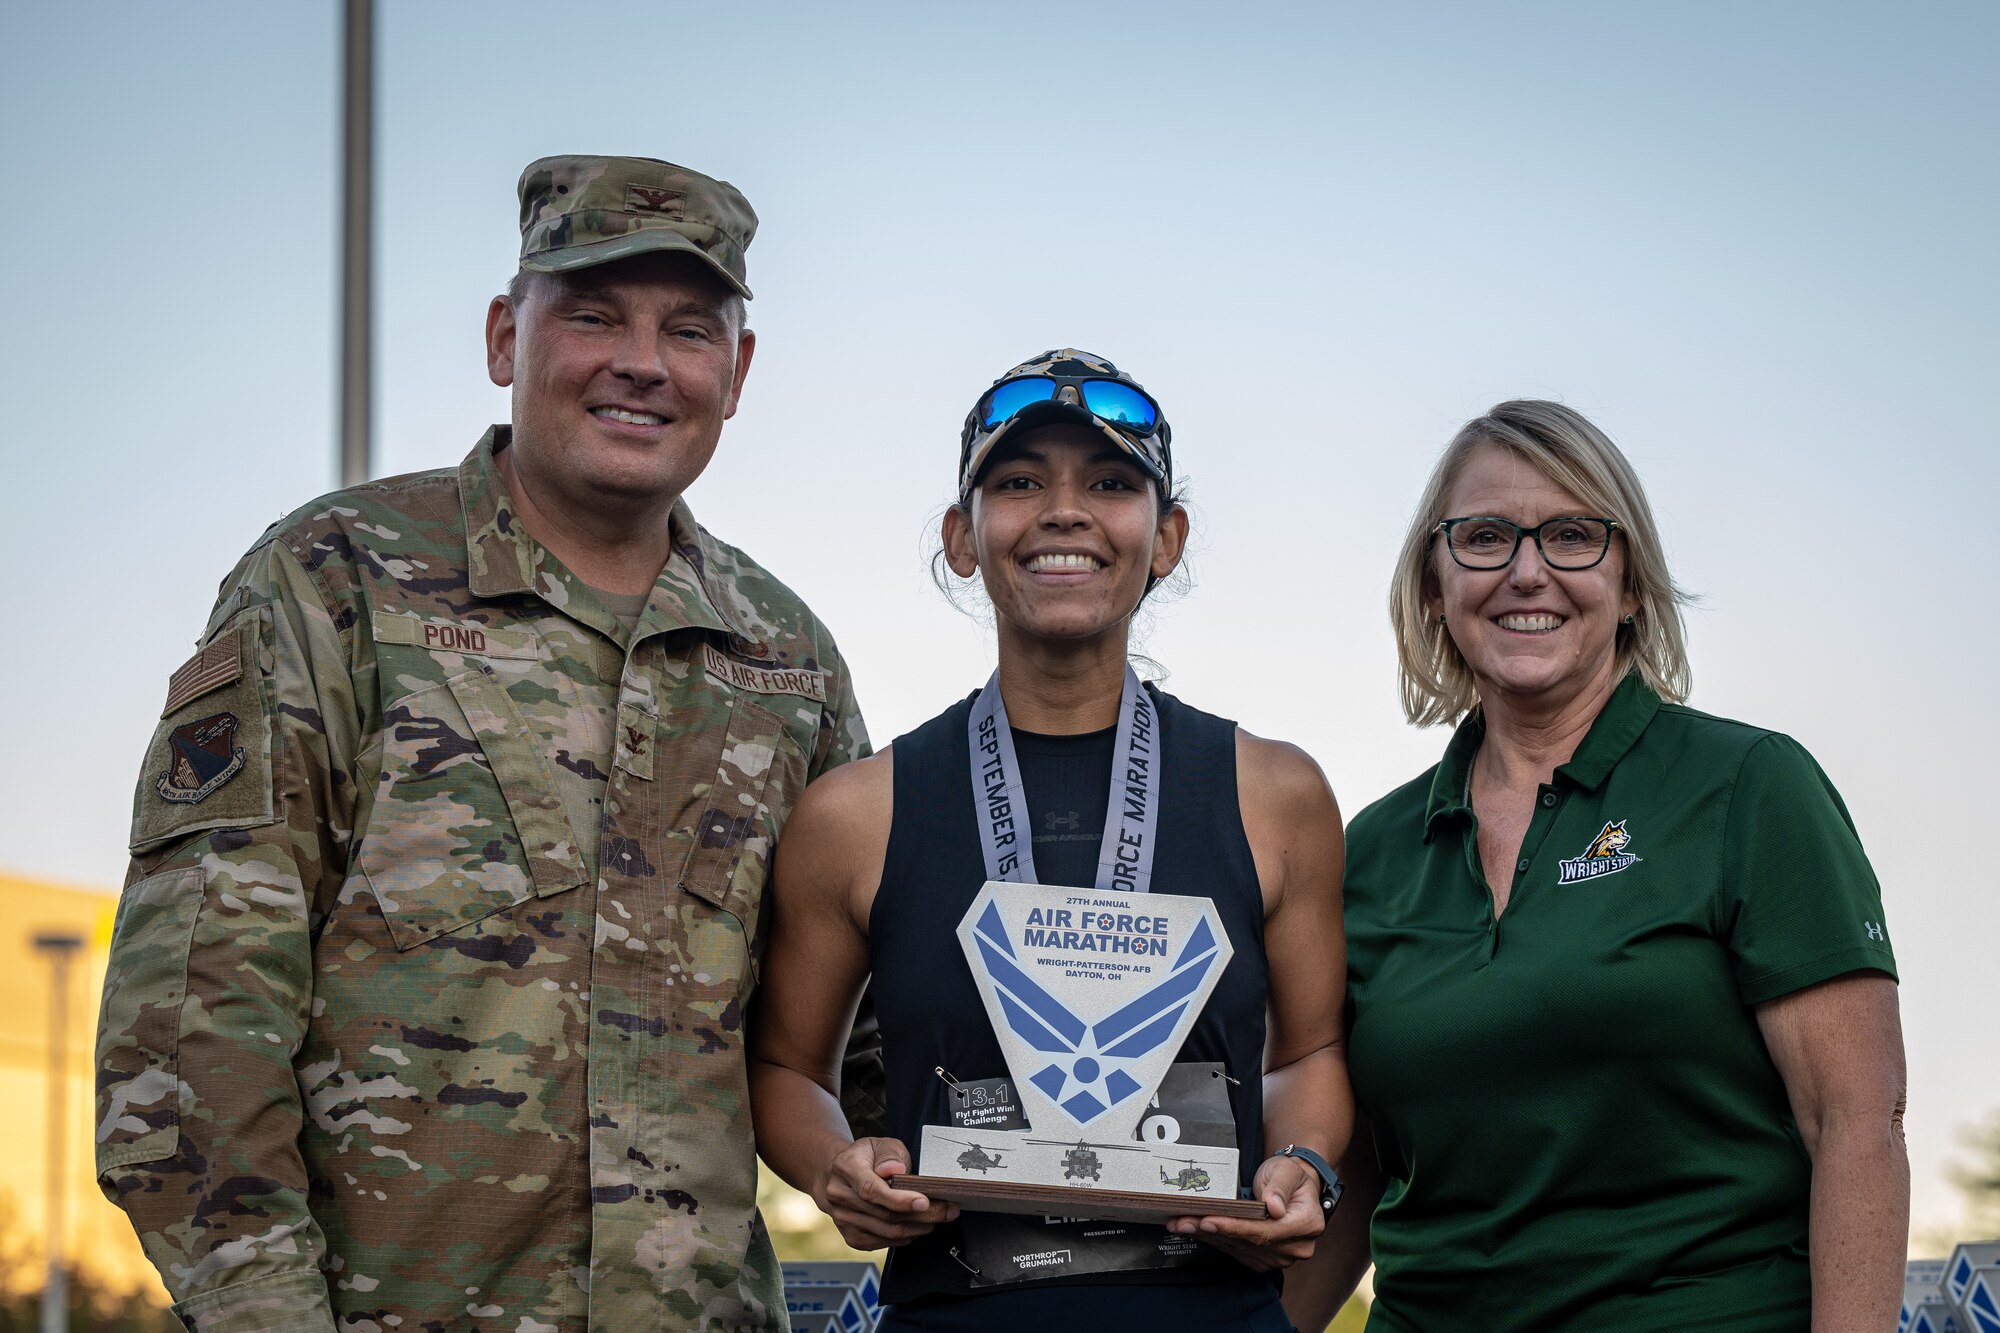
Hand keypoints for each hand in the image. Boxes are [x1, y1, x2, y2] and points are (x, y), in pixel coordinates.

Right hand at [814, 1136, 959, 1249]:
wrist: (836, 1176)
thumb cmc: (865, 1158)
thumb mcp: (879, 1144)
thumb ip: (890, 1154)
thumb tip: (895, 1170)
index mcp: (846, 1169)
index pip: (872, 1190)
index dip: (899, 1200)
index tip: (924, 1201)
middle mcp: (840, 1197)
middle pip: (885, 1214)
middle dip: (922, 1215)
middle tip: (947, 1210)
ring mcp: (844, 1220)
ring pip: (887, 1232)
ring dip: (918, 1228)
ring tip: (937, 1218)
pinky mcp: (851, 1237)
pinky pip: (883, 1242)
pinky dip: (905, 1237)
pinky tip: (916, 1226)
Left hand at [1167, 1154, 1324, 1271]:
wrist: (1290, 1186)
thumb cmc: (1289, 1176)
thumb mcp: (1287, 1170)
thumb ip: (1279, 1187)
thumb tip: (1273, 1207)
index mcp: (1308, 1224)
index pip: (1265, 1232)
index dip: (1235, 1227)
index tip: (1209, 1220)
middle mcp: (1296, 1247)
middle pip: (1248, 1242)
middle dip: (1212, 1231)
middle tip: (1182, 1221)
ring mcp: (1279, 1256)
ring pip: (1238, 1248)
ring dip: (1207, 1236)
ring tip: (1181, 1223)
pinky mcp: (1263, 1259)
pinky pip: (1235, 1251)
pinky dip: (1214, 1239)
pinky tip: (1195, 1229)